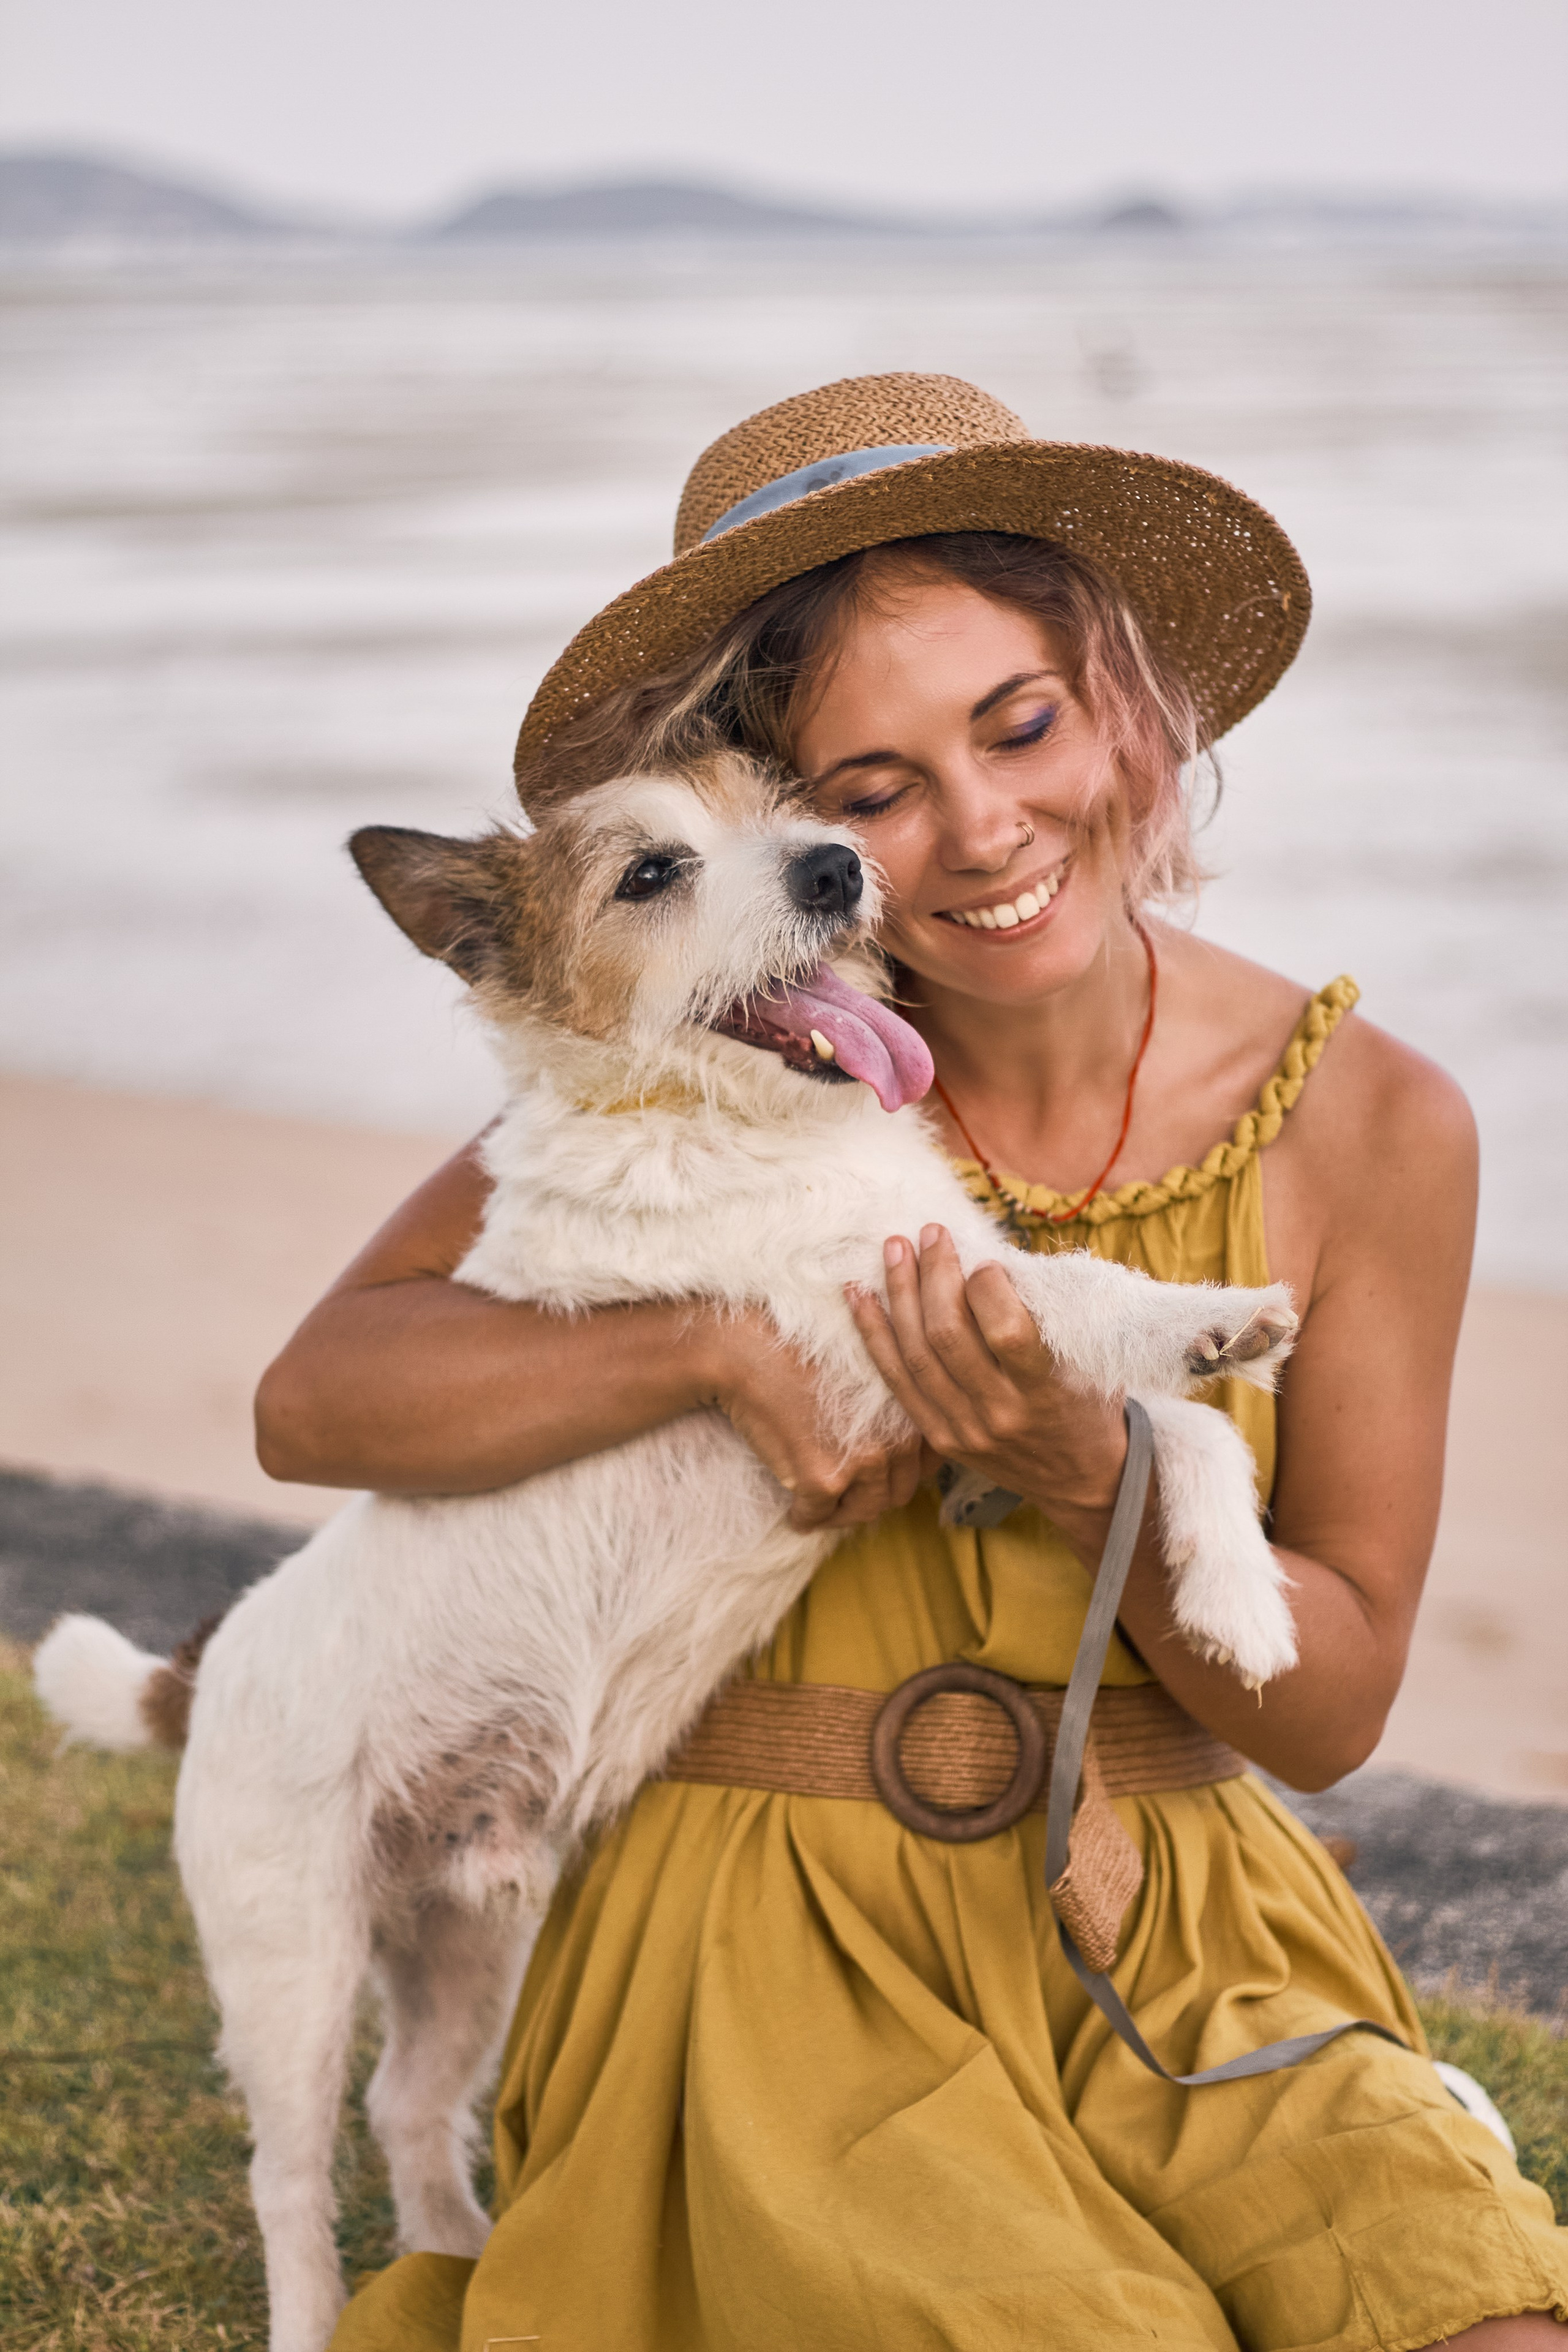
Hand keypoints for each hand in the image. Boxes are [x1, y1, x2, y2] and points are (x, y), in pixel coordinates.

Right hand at [698, 1306, 931, 1532]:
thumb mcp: (870, 1373)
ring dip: (841, 1514)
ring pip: (861, 1512)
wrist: (755, 1351)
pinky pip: (816, 1517)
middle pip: (896, 1493)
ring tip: (821, 1508)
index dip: (901, 1474)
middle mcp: (898, 1439)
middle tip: (845, 1498)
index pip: (926, 1466)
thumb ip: (894, 1410)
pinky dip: (805, 1518)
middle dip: (870, 1498)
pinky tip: (795, 1513)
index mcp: (912, 1412)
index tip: (879, 1475)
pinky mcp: (823, 1481)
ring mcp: (863, 1462)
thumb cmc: (805, 1354)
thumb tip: (899, 1449)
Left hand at [847, 1225, 1128, 1555]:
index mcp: (1045, 1391)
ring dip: (899, 1294)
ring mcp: (964, 1429)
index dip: (989, 1286)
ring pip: (917, 1354)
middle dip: (935, 1276)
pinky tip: (859, 1296)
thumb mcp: (1086, 1361)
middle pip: (949, 1336)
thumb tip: (989, 1259)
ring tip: (894, 1249)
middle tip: (931, 1234)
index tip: (986, 1262)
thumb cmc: (1089, 1404)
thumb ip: (1044, 1318)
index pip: (1006, 1331)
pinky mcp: (940, 1438)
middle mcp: (1000, 1413)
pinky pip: (898, 1381)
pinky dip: (875, 1335)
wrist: (1082, 1480)